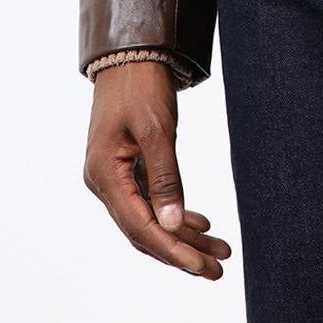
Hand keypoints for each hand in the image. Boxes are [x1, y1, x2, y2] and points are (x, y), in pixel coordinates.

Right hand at [83, 61, 231, 278]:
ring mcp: (115, 177)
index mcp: (104, 175)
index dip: (172, 250)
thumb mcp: (157, 128)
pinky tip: (201, 223)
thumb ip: (165, 177)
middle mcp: (104, 182)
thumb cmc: (141, 85)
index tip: (201, 267)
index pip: (141, 227)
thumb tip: (172, 225)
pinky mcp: (128, 168)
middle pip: (145, 230)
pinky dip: (175, 214)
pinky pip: (151, 202)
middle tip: (219, 268)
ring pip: (150, 219)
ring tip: (218, 250)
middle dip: (182, 251)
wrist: (130, 54)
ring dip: (183, 236)